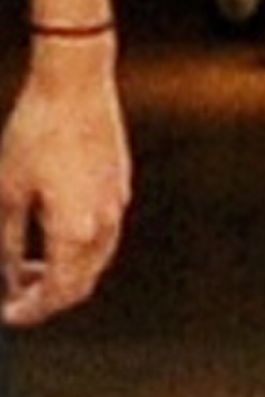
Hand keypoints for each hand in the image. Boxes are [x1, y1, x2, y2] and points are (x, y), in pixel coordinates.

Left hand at [1, 45, 129, 324]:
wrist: (75, 82)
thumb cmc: (36, 133)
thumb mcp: (6, 193)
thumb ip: (7, 244)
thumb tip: (6, 277)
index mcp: (75, 231)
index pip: (58, 294)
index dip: (31, 311)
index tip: (8, 314)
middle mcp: (105, 223)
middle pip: (82, 283)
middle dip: (49, 297)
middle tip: (17, 294)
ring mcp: (117, 202)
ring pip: (96, 259)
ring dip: (66, 272)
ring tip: (31, 264)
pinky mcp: (120, 182)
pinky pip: (104, 232)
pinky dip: (79, 247)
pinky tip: (53, 229)